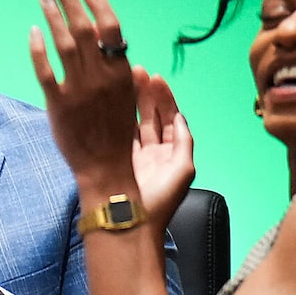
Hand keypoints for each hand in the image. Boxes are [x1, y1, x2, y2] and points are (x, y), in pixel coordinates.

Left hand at [29, 0, 148, 197]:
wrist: (107, 168)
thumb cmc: (117, 132)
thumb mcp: (126, 97)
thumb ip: (116, 70)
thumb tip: (111, 44)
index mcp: (123, 72)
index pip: (111, 26)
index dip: (96, 1)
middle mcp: (102, 77)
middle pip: (85, 27)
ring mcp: (79, 89)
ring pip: (64, 43)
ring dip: (52, 15)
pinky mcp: (58, 104)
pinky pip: (45, 71)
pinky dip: (38, 49)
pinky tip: (32, 30)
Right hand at [130, 67, 195, 231]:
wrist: (131, 222)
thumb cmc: (160, 199)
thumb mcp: (183, 170)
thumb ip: (184, 142)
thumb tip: (180, 118)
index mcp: (171, 152)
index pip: (170, 118)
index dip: (165, 98)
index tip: (156, 78)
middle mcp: (152, 150)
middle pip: (151, 115)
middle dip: (146, 94)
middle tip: (136, 72)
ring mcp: (132, 154)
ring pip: (133, 120)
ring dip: (130, 100)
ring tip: (123, 80)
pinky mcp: (114, 157)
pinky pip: (117, 132)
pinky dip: (116, 115)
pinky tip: (111, 100)